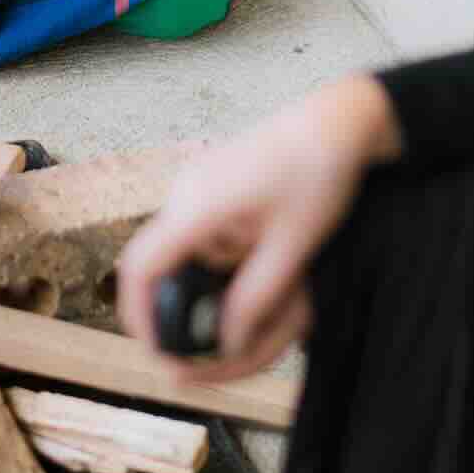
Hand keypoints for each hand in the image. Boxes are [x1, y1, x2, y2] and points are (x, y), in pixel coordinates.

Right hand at [117, 74, 402, 381]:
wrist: (335, 122)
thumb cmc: (316, 178)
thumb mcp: (291, 249)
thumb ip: (254, 300)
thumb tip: (228, 345)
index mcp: (198, 207)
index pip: (141, 267)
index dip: (138, 315)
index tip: (155, 349)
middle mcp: (184, 191)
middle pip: (153, 261)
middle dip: (168, 307)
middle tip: (196, 346)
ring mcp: (195, 183)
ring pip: (178, 249)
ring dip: (198, 283)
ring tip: (240, 308)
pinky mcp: (209, 182)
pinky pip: (195, 231)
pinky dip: (212, 261)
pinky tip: (250, 268)